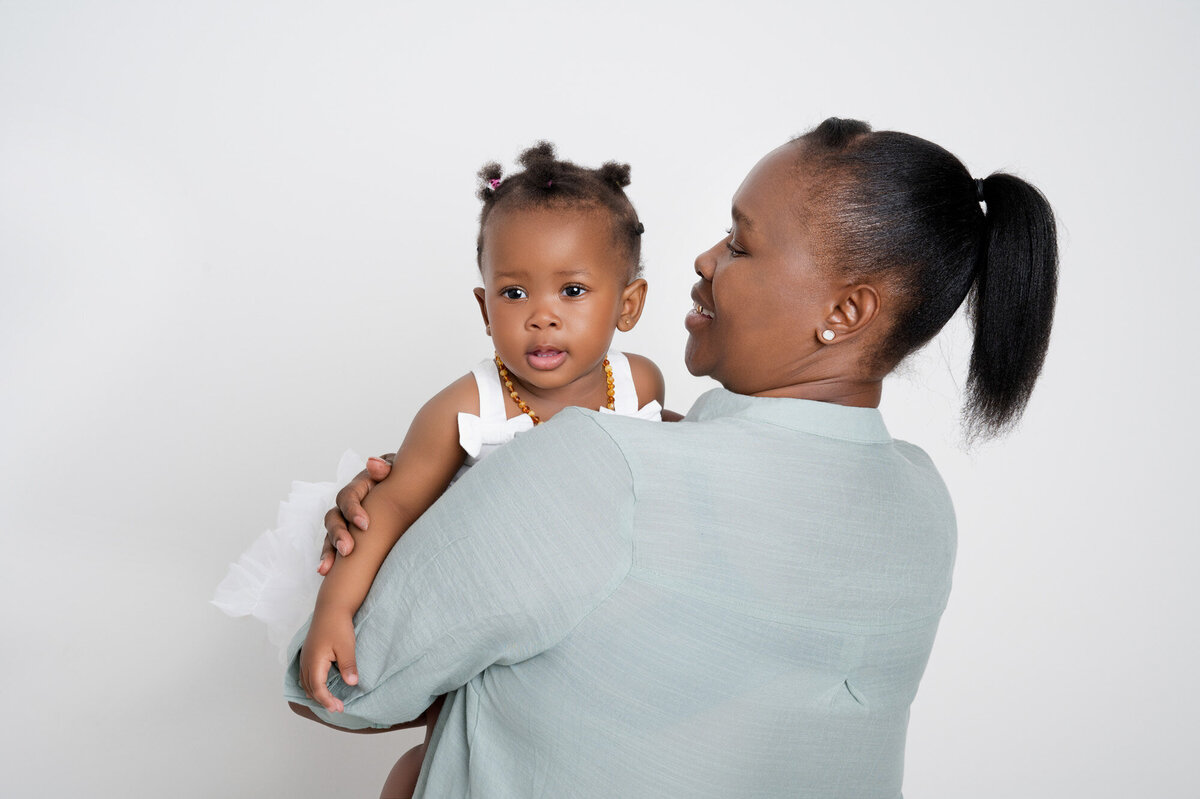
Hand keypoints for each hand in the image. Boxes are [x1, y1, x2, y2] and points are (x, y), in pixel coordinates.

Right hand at [298, 608, 358, 712]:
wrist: (331, 608)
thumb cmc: (338, 625)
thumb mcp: (347, 646)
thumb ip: (348, 665)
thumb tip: (352, 683)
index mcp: (314, 661)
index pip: (318, 688)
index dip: (327, 700)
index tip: (338, 708)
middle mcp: (306, 662)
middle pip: (310, 689)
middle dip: (322, 700)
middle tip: (338, 708)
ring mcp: (305, 658)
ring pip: (305, 683)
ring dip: (316, 694)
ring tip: (331, 701)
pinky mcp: (308, 654)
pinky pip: (306, 676)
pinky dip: (313, 686)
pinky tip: (322, 687)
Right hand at [318, 454, 393, 574]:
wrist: (403, 486)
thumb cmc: (399, 478)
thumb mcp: (395, 468)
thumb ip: (385, 467)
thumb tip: (373, 464)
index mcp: (358, 487)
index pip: (348, 497)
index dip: (353, 510)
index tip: (365, 525)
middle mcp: (346, 505)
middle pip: (334, 518)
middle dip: (339, 535)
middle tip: (347, 550)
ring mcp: (344, 521)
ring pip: (329, 535)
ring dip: (328, 551)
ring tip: (327, 568)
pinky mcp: (346, 536)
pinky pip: (332, 548)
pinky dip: (328, 559)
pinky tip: (326, 572)